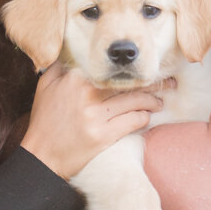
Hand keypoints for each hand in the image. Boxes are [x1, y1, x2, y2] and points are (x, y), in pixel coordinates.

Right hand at [18, 65, 162, 178]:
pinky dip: (143, 118)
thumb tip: (70, 53)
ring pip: (134, 102)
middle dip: (153, 83)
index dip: (131, 69)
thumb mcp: (45, 87)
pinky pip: (132, 121)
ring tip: (160, 102)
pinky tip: (147, 117)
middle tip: (169, 82)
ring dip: (152, 101)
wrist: (41, 156)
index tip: (145, 67)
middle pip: (128, 84)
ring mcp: (96, 116)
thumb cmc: (44, 121)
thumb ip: (60, 67)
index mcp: (75, 78)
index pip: (111, 69)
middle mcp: (87, 94)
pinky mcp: (103, 135)